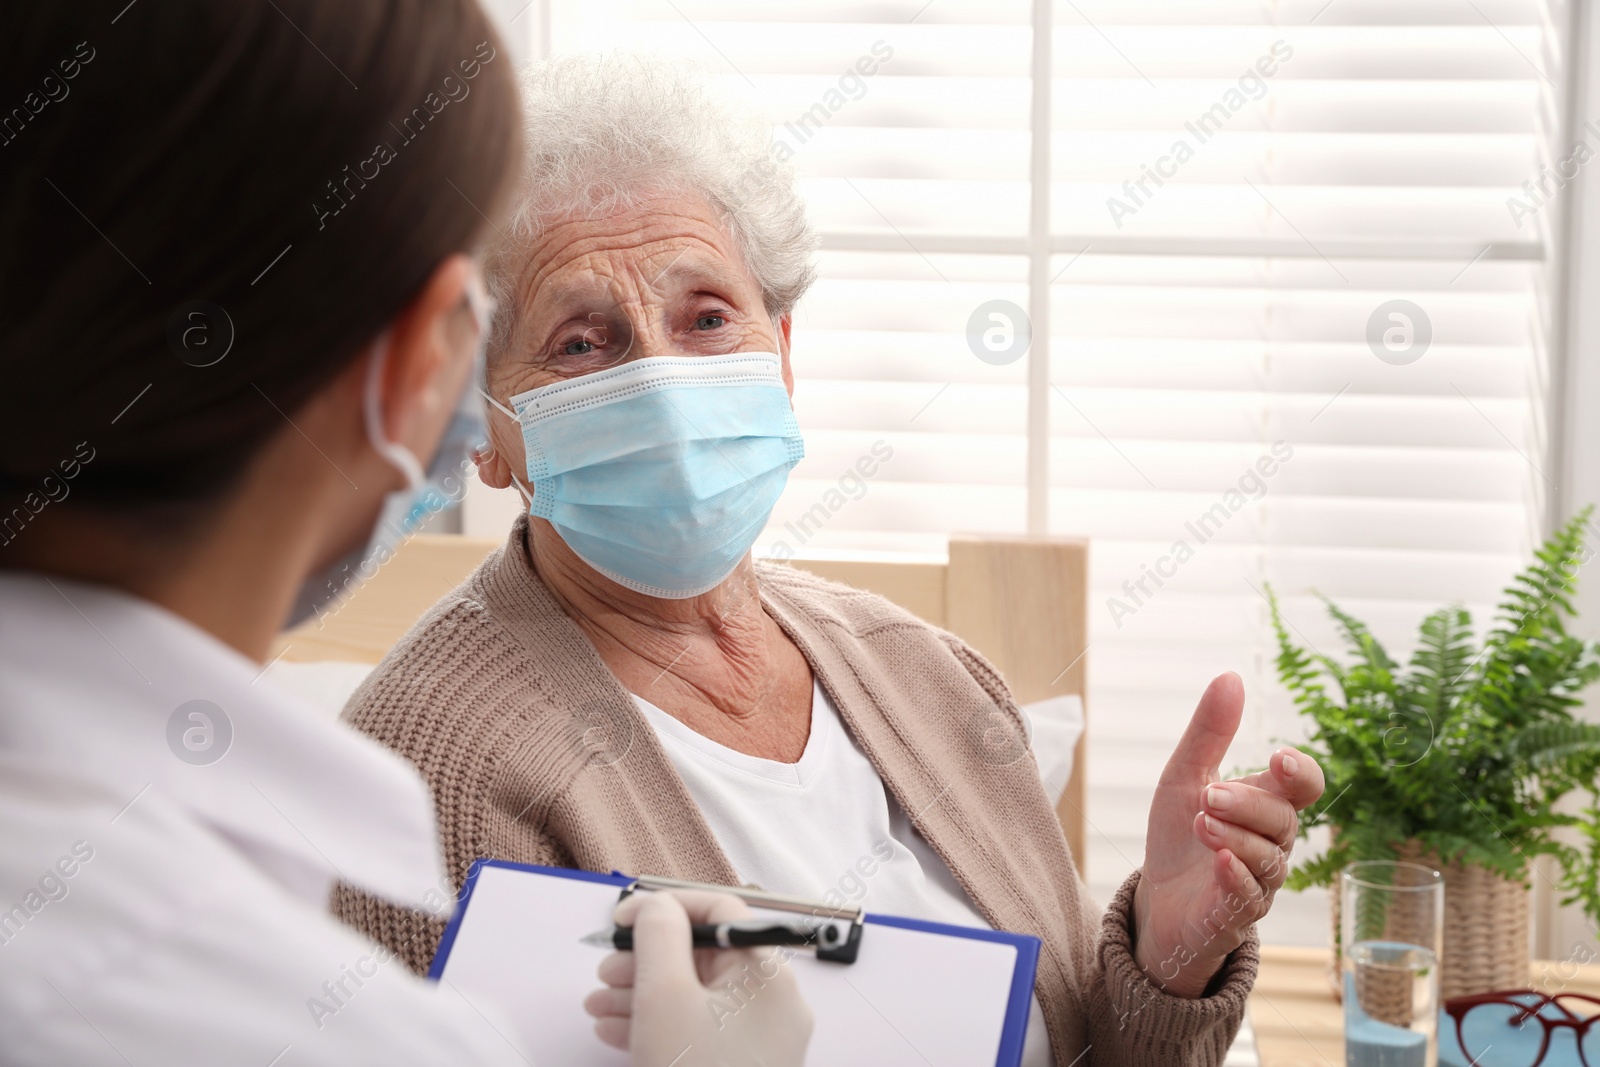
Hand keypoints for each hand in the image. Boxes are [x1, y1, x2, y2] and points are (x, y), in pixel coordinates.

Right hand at [583, 889, 813, 1066]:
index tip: (626, 918)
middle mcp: (771, 1005)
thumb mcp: (665, 995)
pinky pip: (696, 1031)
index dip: (668, 908)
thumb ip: (658, 936)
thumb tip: (655, 907)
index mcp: (768, 976)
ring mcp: (757, 1042)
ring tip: (598, 1004)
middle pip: (704, 956)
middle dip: (647, 958)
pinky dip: (656, 1024)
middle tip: (606, 969)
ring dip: (642, 992)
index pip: (722, 911)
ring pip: (695, 996)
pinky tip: (615, 1031)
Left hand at [1133, 672, 1324, 997]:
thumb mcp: (1184, 776)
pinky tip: (1221, 859)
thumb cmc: (1180, 836)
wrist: (1157, 900)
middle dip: (1248, 804)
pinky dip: (1238, 876)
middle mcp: (1271, 842)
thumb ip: (1209, 732)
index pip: (1304, 785)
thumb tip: (1231, 677)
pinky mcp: (1237, 914)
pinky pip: (1251, 896)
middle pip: (1283, 819)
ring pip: (1270, 858)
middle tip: (1209, 795)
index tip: (1278, 759)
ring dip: (1237, 836)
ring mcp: (1260, 880)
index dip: (1301, 772)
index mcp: (1265, 804)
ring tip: (1201, 820)